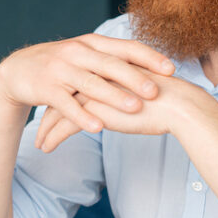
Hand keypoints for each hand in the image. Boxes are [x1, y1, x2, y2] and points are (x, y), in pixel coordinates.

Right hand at [0, 34, 174, 135]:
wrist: (17, 69)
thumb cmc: (62, 64)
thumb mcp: (86, 55)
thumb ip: (113, 59)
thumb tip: (151, 68)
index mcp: (92, 43)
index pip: (125, 47)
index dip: (149, 57)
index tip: (171, 69)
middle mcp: (78, 53)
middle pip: (110, 65)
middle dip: (135, 78)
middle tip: (157, 91)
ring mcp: (61, 70)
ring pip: (91, 84)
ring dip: (113, 96)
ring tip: (135, 108)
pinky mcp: (46, 89)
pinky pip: (67, 104)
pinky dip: (82, 116)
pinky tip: (98, 127)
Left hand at [35, 71, 203, 150]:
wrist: (178, 105)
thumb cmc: (166, 102)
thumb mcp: (139, 93)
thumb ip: (125, 94)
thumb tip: (122, 102)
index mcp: (104, 69)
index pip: (75, 82)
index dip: (64, 97)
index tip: (55, 109)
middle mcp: (94, 76)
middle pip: (61, 94)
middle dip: (48, 113)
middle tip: (40, 126)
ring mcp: (92, 92)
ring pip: (57, 111)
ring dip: (45, 129)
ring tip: (39, 143)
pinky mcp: (93, 110)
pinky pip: (63, 127)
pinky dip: (52, 138)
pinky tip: (46, 148)